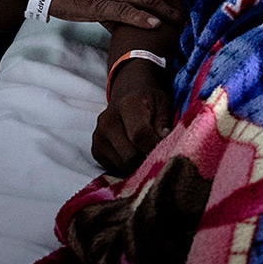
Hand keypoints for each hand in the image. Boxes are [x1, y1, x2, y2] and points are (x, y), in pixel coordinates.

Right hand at [50, 0, 181, 29]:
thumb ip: (117, 3)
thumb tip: (129, 19)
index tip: (185, 7)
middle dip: (175, 5)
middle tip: (189, 18)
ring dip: (165, 11)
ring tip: (180, 22)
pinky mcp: (100, 4)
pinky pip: (124, 10)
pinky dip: (141, 18)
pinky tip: (154, 25)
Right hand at [91, 59, 172, 173]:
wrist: (128, 95)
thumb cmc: (149, 101)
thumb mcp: (163, 103)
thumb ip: (164, 121)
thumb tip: (164, 140)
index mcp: (127, 105)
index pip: (139, 134)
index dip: (154, 146)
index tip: (167, 150)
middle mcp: (107, 120)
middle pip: (130, 155)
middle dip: (146, 156)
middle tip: (155, 148)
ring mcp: (98, 136)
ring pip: (123, 165)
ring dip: (137, 162)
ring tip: (143, 147)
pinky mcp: (96, 150)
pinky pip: (115, 168)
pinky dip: (127, 164)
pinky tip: (131, 149)